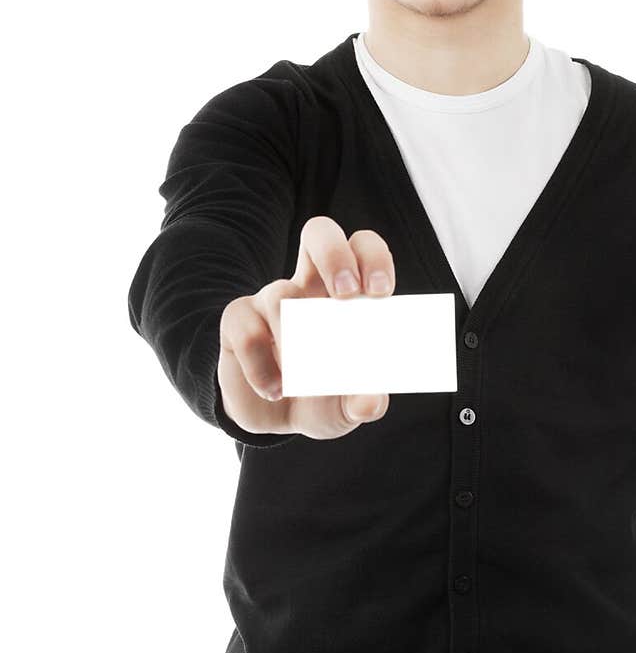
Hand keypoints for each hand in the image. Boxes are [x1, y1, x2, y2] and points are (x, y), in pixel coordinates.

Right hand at [217, 216, 395, 438]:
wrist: (274, 419)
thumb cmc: (322, 397)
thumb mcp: (348, 406)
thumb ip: (364, 402)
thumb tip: (370, 401)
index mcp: (345, 294)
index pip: (361, 249)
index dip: (372, 257)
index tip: (380, 292)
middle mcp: (307, 286)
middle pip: (319, 233)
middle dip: (335, 254)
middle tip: (347, 295)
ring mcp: (269, 300)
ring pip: (281, 292)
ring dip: (297, 337)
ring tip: (305, 381)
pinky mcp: (238, 322)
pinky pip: (248, 333)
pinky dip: (263, 367)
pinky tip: (275, 391)